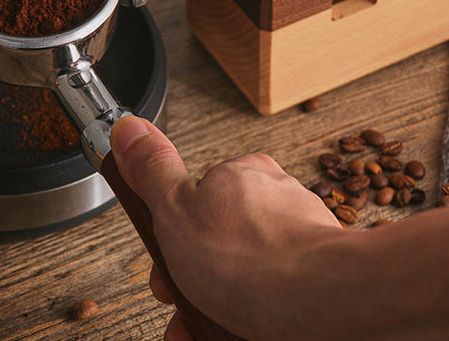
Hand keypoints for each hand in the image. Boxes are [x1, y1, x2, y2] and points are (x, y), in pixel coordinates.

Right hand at [110, 115, 343, 340]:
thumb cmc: (251, 255)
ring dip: (216, 305)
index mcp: (242, 175)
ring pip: (246, 273)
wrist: (320, 304)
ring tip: (203, 328)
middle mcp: (275, 202)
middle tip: (183, 301)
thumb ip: (151, 169)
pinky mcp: (316, 277)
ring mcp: (299, 241)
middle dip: (193, 278)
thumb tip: (129, 128)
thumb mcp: (175, 206)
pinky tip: (232, 333)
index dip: (171, 239)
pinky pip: (274, 297)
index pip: (195, 200)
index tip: (163, 266)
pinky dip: (248, 318)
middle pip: (219, 240)